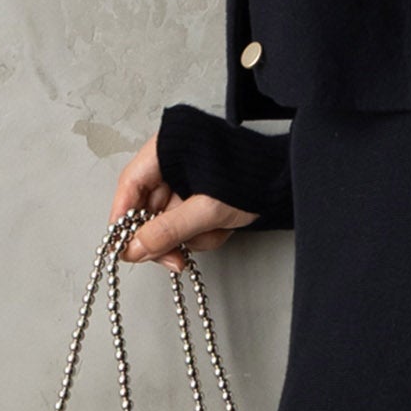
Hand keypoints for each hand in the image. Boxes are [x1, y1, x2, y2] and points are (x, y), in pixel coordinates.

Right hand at [108, 131, 262, 271]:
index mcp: (167, 149)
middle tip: (176, 261)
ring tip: (217, 229)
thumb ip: (168, 229)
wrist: (288, 177)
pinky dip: (203, 231)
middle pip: (147, 208)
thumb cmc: (252, 178)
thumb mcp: (209, 208)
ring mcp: (184, 178)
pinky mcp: (198, 193)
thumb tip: (134, 249)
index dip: (122, 219)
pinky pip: (187, 222)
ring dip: (191, 235)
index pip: (130, 184)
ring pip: (168, 220)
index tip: (124, 248)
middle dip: (166, 237)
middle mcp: (171, 161)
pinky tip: (222, 227)